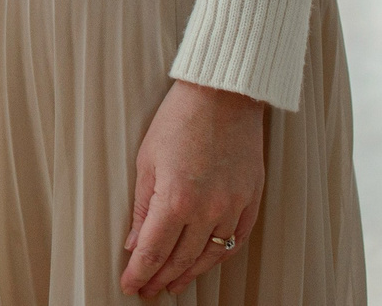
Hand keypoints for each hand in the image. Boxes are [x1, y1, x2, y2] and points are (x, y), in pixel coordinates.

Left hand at [120, 80, 265, 298]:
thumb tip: (135, 244)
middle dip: (160, 278)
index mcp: (176, 199)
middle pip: (181, 259)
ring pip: (210, 256)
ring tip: (173, 284)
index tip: (130, 285)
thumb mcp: (147, 161)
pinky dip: (218, 256)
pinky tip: (204, 262)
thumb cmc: (179, 120)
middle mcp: (208, 209)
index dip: (140, 273)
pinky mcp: (251, 201)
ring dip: (188, 274)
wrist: (223, 95)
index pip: (154, 251)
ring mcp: (233, 207)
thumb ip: (143, 208)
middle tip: (147, 290)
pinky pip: (235, 241)